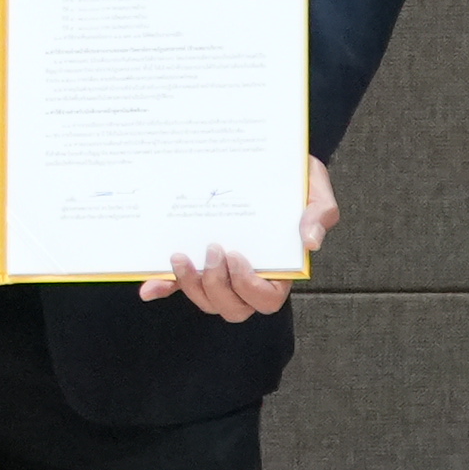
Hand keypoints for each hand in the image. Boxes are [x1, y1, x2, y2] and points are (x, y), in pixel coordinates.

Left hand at [142, 157, 337, 321]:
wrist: (268, 161)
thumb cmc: (295, 179)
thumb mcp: (314, 189)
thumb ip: (319, 214)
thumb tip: (310, 241)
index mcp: (279, 267)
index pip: (267, 299)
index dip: (248, 287)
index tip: (237, 256)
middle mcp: (249, 275)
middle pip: (233, 308)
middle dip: (217, 287)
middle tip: (212, 249)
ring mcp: (222, 269)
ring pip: (207, 300)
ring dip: (190, 286)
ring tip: (180, 256)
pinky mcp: (199, 258)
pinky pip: (180, 284)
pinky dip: (164, 288)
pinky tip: (149, 288)